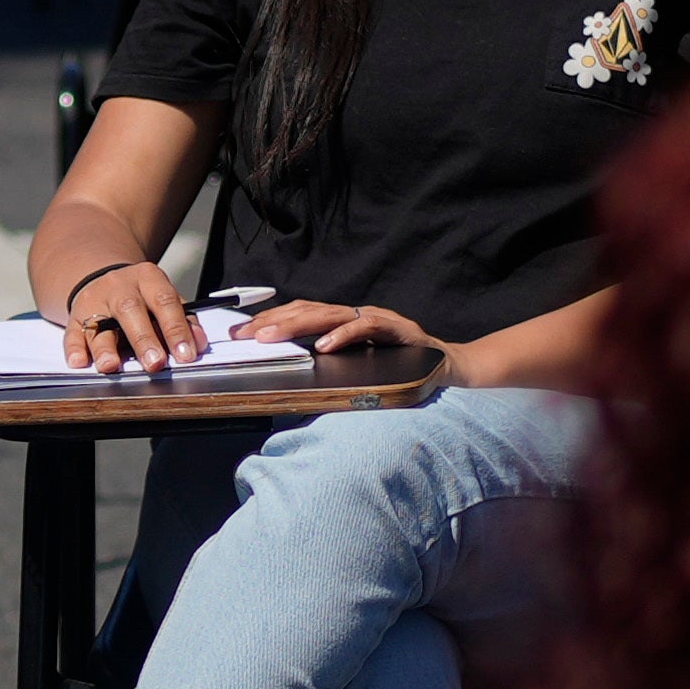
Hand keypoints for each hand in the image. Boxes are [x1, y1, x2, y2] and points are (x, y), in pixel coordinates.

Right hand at [48, 246, 200, 373]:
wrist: (104, 281)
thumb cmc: (141, 297)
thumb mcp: (163, 298)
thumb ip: (183, 319)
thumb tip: (199, 344)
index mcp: (147, 278)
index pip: (164, 302)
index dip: (176, 330)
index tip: (185, 355)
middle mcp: (119, 287)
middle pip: (130, 311)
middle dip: (143, 339)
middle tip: (155, 364)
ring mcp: (94, 301)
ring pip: (98, 324)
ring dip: (104, 347)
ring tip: (111, 366)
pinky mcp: (75, 317)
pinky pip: (73, 332)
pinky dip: (75, 349)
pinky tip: (79, 362)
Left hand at [243, 298, 441, 371]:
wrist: (448, 368)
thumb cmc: (402, 369)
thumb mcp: (359, 368)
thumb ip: (332, 365)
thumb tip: (294, 378)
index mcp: (344, 324)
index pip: (301, 315)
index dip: (270, 321)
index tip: (240, 333)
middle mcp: (356, 316)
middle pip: (308, 310)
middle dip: (274, 320)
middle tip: (246, 334)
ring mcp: (376, 319)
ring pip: (331, 314)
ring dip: (298, 325)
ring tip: (272, 336)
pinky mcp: (396, 329)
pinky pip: (366, 327)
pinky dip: (344, 335)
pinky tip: (324, 346)